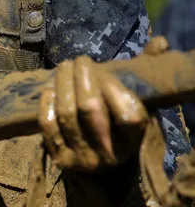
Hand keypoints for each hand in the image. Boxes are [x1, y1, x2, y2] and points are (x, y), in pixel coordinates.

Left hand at [37, 37, 168, 171]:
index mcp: (133, 142)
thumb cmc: (119, 127)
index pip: (128, 116)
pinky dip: (47, 105)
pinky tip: (50, 90)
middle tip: (80, 60)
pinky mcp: (59, 158)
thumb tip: (158, 43)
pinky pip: (48, 127)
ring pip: (67, 114)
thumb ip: (147, 76)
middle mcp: (107, 154)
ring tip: (64, 67)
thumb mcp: (138, 107)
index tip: (105, 72)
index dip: (115, 90)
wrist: (98, 163)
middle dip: (83, 78)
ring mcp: (81, 158)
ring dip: (63, 85)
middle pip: (90, 109)